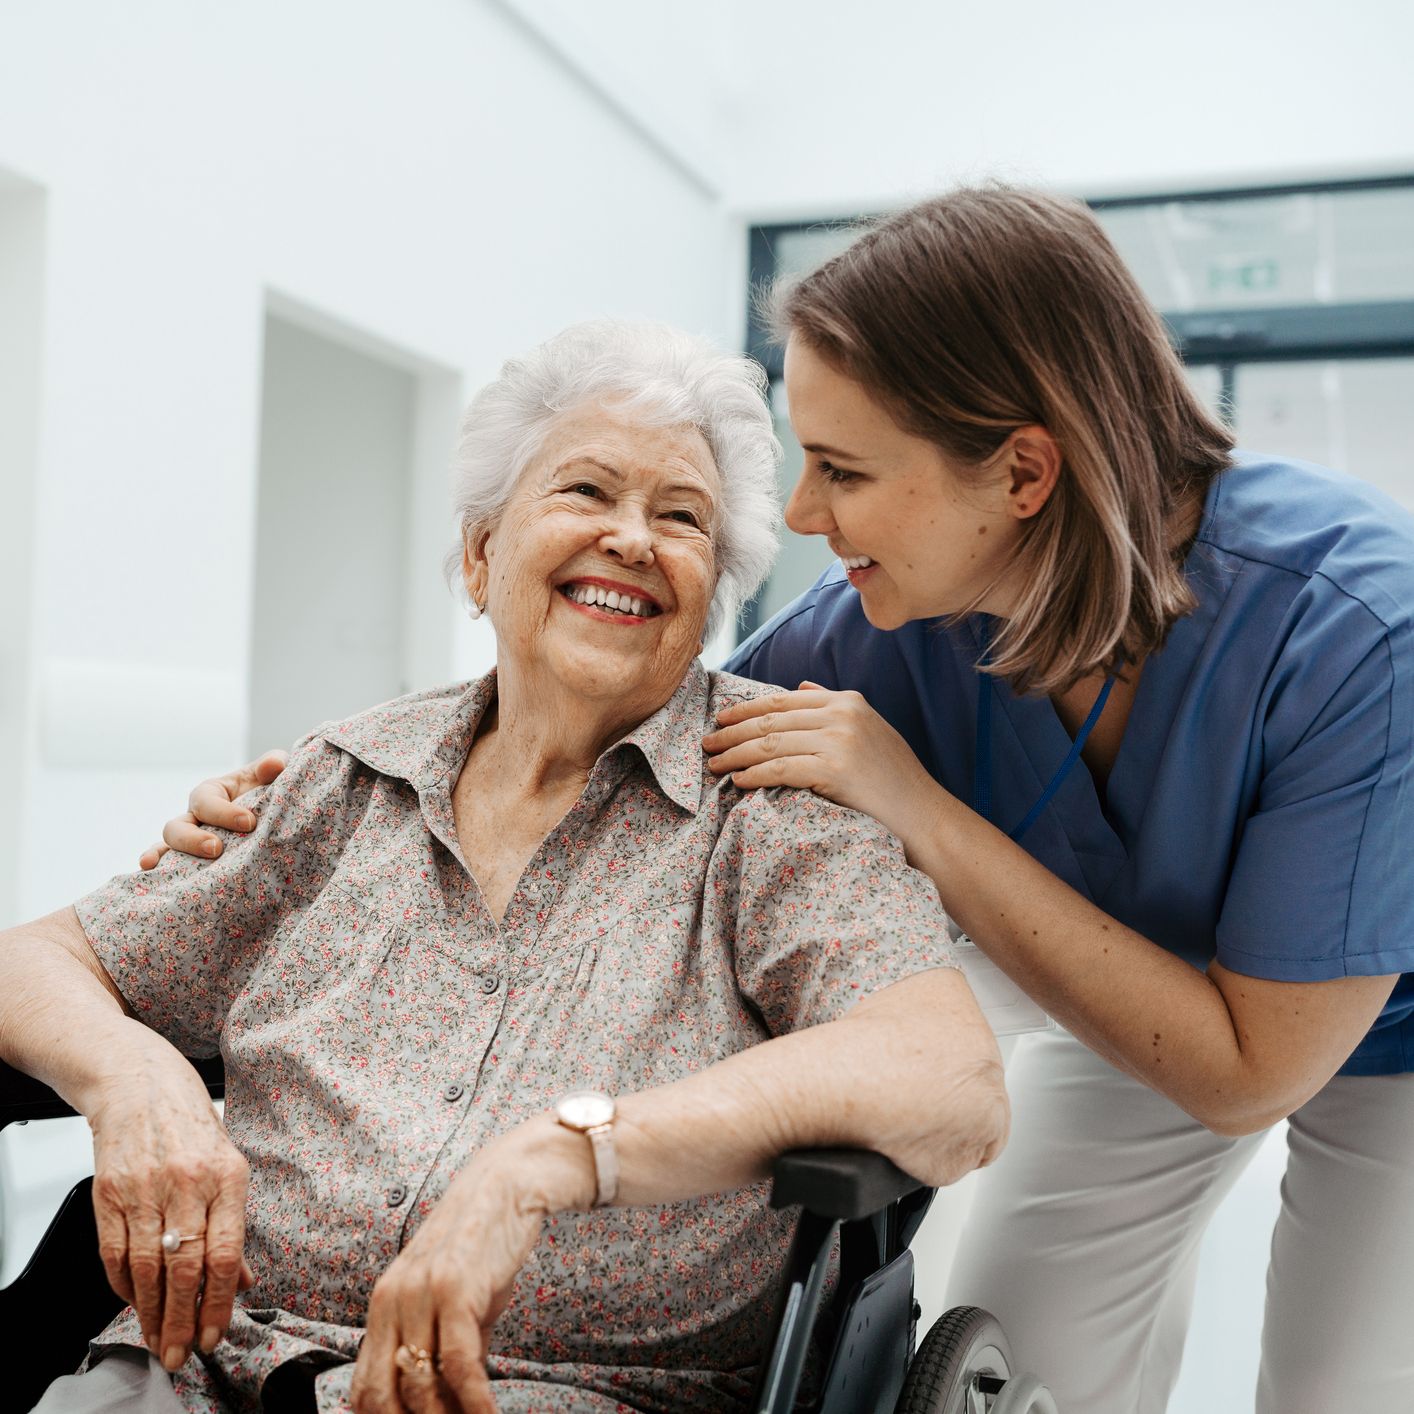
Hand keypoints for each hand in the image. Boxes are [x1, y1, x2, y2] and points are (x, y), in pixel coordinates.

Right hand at [88, 1041, 254, 1370]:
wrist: (140, 1082)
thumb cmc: (192, 1124)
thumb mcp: (230, 1164)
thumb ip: (235, 1224)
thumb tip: (245, 1280)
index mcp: (228, 1177)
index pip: (225, 1253)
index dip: (220, 1303)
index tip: (215, 1336)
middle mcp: (188, 1183)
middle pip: (185, 1268)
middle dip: (183, 1321)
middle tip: (181, 1355)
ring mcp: (145, 1188)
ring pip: (147, 1268)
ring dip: (151, 1313)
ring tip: (157, 1340)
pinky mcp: (108, 1192)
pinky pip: (114, 1253)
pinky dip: (122, 1285)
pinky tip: (133, 1302)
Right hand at [138, 751, 287, 869]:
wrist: (273, 815)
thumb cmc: (268, 790)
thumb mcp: (270, 776)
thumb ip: (272, 765)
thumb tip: (274, 766)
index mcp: (212, 793)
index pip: (207, 801)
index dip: (224, 812)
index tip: (249, 823)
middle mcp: (194, 816)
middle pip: (178, 827)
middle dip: (193, 839)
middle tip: (216, 849)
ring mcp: (189, 839)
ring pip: (168, 847)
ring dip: (170, 856)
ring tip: (175, 869)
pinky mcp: (191, 860)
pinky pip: (167, 866)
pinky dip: (157, 867)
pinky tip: (149, 872)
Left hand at [351, 1119, 591, 1413]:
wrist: (509, 1185)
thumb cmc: (483, 1244)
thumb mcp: (452, 1299)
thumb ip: (442, 1347)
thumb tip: (448, 1403)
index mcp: (383, 1304)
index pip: (364, 1387)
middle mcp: (392, 1300)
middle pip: (381, 1396)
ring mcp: (420, 1294)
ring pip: (418, 1387)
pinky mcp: (455, 1289)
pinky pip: (457, 1364)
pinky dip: (474, 1401)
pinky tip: (488, 1413)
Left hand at [702, 683, 943, 855]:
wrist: (922, 815)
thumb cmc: (893, 779)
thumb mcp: (869, 730)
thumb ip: (834, 704)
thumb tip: (801, 685)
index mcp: (847, 700)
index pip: (783, 700)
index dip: (747, 708)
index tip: (721, 719)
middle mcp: (842, 714)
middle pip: (771, 719)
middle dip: (733, 731)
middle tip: (707, 743)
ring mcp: (839, 740)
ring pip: (770, 743)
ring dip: (736, 754)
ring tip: (714, 764)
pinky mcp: (834, 769)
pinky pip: (780, 768)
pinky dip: (754, 773)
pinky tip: (738, 780)